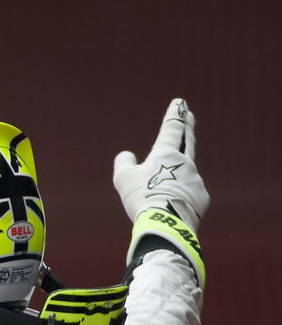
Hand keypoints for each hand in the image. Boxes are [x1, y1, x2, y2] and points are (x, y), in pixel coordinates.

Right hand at [113, 98, 207, 229]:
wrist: (163, 222)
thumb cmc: (141, 196)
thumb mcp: (123, 178)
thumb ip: (124, 163)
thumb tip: (126, 155)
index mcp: (166, 153)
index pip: (172, 128)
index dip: (175, 114)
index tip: (180, 102)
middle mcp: (185, 162)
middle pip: (187, 141)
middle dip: (187, 128)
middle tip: (189, 117)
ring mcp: (195, 180)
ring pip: (183, 175)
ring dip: (174, 180)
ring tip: (159, 196)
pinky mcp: (201, 198)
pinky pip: (188, 194)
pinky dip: (180, 198)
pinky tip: (170, 209)